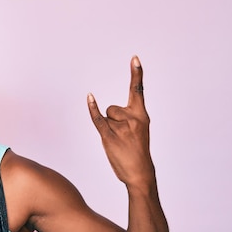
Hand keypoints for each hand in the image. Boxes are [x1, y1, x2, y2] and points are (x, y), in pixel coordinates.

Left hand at [87, 56, 154, 188]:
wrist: (140, 173)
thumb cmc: (137, 152)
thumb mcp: (139, 131)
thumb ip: (126, 118)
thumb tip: (107, 112)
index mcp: (142, 116)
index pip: (138, 91)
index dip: (136, 74)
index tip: (134, 58)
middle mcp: (133, 118)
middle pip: (112, 108)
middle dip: (113, 120)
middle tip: (124, 138)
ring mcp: (121, 127)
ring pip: (106, 117)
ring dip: (108, 128)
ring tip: (119, 142)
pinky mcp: (109, 136)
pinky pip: (97, 119)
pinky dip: (92, 109)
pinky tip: (89, 97)